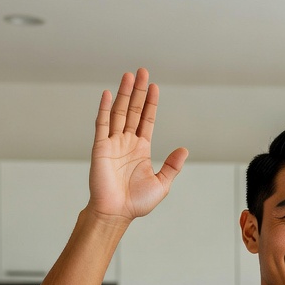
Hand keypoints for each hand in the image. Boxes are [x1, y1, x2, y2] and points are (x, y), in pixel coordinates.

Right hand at [88, 68, 187, 222]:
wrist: (117, 213)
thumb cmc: (137, 202)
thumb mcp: (162, 184)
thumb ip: (172, 166)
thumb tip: (184, 150)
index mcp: (141, 149)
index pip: (146, 120)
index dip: (150, 103)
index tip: (154, 87)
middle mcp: (126, 142)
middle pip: (133, 110)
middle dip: (138, 91)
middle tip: (142, 72)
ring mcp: (113, 143)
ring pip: (119, 113)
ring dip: (124, 94)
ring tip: (129, 76)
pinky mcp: (100, 148)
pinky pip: (102, 124)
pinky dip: (106, 109)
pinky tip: (109, 94)